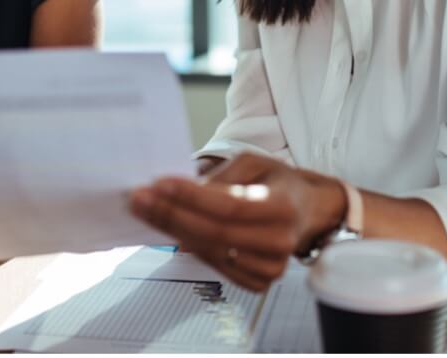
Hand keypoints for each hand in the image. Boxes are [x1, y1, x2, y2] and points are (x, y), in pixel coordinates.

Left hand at [129, 153, 345, 291]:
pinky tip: (173, 231)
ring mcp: (270, 267)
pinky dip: (191, 248)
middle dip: (170, 214)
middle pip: (214, 232)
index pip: (229, 206)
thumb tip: (183, 193)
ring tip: (146, 211)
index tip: (158, 184)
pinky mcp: (258, 281)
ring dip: (172, 232)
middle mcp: (279, 241)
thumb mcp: (253, 163)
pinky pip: (215, 266)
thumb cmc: (278, 184)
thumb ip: (221, 177)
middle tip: (139, 200)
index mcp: (283, 207)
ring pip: (210, 251)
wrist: (307, 212)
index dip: (191, 197)